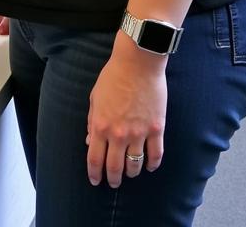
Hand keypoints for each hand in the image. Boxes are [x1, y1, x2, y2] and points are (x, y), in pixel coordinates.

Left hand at [86, 36, 166, 187]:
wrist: (137, 63)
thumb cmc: (113, 76)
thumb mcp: (95, 97)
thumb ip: (92, 121)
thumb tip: (89, 140)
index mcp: (100, 125)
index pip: (94, 158)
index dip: (94, 173)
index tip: (95, 180)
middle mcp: (118, 134)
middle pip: (115, 167)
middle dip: (112, 179)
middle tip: (113, 183)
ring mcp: (138, 133)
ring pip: (135, 165)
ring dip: (131, 173)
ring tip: (130, 174)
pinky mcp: (156, 129)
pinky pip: (155, 155)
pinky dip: (152, 164)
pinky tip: (150, 166)